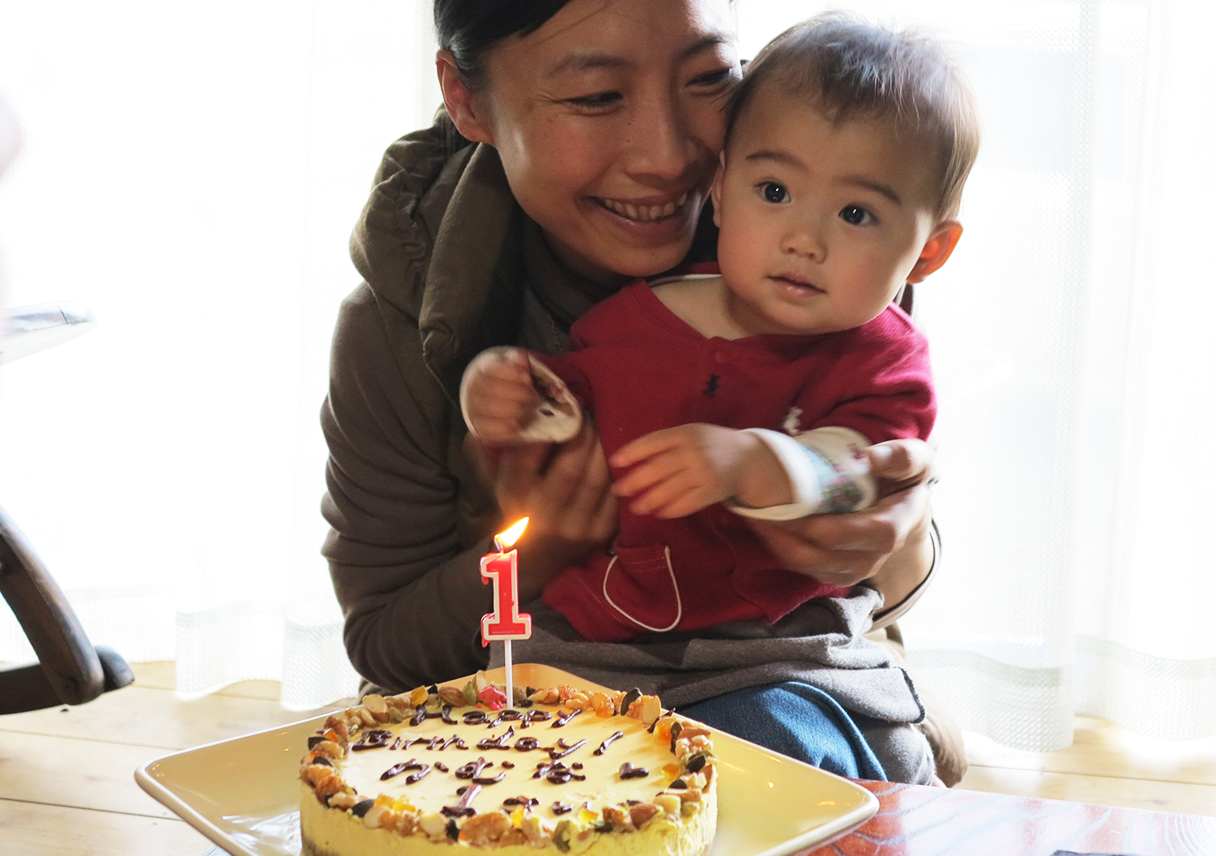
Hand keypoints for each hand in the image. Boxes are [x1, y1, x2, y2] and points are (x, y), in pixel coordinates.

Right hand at [462, 348, 541, 442]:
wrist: (498, 399)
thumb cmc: (512, 381)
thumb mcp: (516, 367)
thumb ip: (520, 362)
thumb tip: (523, 361)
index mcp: (483, 369)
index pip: (492, 368)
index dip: (511, 373)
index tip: (527, 377)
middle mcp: (474, 388)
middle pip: (493, 389)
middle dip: (518, 393)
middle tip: (534, 397)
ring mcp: (473, 408)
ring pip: (490, 409)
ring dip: (514, 410)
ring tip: (529, 411)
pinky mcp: (477, 427)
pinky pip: (487, 429)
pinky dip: (503, 428)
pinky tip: (517, 425)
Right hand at [469, 421, 617, 599]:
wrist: (533, 557)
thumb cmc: (517, 506)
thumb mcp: (497, 480)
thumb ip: (492, 449)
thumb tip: (491, 414)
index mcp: (515, 495)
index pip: (530, 454)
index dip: (547, 427)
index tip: (557, 410)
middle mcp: (543, 513)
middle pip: (571, 464)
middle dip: (583, 433)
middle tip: (586, 415)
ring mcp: (574, 526)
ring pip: (597, 478)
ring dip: (601, 447)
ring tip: (599, 430)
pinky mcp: (599, 533)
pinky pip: (613, 494)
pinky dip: (614, 471)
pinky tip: (610, 455)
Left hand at [610, 424, 789, 517]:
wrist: (748, 458)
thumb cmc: (710, 444)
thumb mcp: (691, 434)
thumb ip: (665, 443)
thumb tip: (629, 459)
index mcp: (685, 433)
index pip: (653, 442)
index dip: (632, 452)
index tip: (615, 463)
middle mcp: (694, 451)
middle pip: (658, 467)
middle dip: (635, 481)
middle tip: (619, 490)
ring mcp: (705, 472)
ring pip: (671, 489)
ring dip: (650, 500)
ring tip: (636, 507)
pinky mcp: (713, 490)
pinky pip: (687, 503)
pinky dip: (671, 510)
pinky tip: (659, 513)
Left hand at [745, 438, 934, 593]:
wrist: (905, 508)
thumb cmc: (904, 478)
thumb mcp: (916, 459)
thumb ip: (901, 457)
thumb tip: (871, 458)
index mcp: (892, 528)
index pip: (851, 535)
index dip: (817, 526)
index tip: (789, 506)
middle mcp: (873, 558)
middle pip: (820, 556)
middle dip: (785, 534)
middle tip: (756, 507)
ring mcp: (854, 570)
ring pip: (806, 566)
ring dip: (776, 543)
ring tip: (752, 514)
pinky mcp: (836, 574)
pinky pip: (802, 568)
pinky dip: (780, 548)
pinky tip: (763, 525)